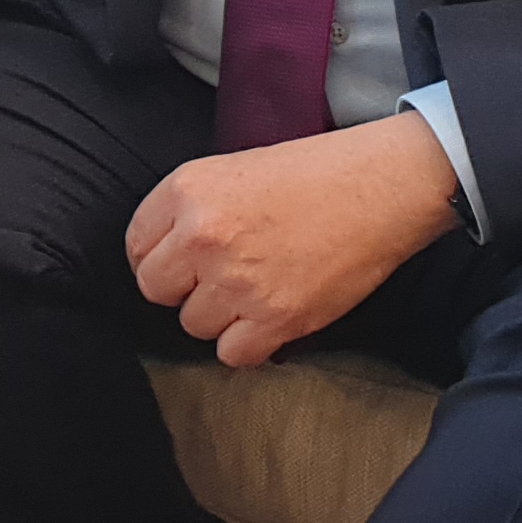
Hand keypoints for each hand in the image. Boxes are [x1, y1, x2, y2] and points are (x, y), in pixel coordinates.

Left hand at [124, 116, 460, 368]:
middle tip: (220, 278)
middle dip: (185, 289)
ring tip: (256, 290)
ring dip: (221, 316)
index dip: (160, 260)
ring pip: (194, 325)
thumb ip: (191, 210)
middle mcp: (202, 236)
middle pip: (157, 290)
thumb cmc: (317, 173)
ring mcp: (237, 281)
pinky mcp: (276, 318)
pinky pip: (233, 354)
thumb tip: (165, 254)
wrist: (383, 186)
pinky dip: (249, 343)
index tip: (182, 264)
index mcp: (187, 191)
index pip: (137, 247)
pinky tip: (269, 317)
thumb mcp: (234, 169)